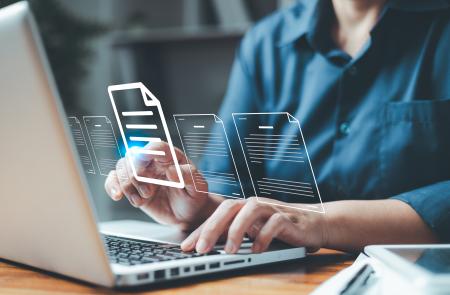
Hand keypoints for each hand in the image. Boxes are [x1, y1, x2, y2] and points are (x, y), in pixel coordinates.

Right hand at [104, 142, 222, 230]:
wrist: (187, 215)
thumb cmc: (194, 197)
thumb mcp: (198, 187)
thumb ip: (188, 176)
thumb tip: (172, 170)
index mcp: (172, 158)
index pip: (158, 147)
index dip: (150, 151)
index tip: (146, 158)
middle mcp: (154, 163)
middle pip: (134, 156)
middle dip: (136, 174)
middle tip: (149, 192)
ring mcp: (141, 175)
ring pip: (122, 167)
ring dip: (127, 184)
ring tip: (141, 199)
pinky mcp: (132, 187)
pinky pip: (114, 179)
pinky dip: (112, 186)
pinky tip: (118, 196)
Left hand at [180, 197, 327, 253]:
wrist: (314, 223)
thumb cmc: (279, 229)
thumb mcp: (253, 231)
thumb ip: (235, 235)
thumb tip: (208, 248)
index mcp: (243, 208)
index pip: (217, 215)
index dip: (200, 230)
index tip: (186, 247)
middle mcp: (255, 205)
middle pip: (229, 208)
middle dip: (212, 228)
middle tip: (201, 249)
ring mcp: (272, 209)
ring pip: (250, 211)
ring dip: (237, 230)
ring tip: (229, 251)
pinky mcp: (289, 218)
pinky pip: (275, 223)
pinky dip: (264, 236)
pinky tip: (257, 250)